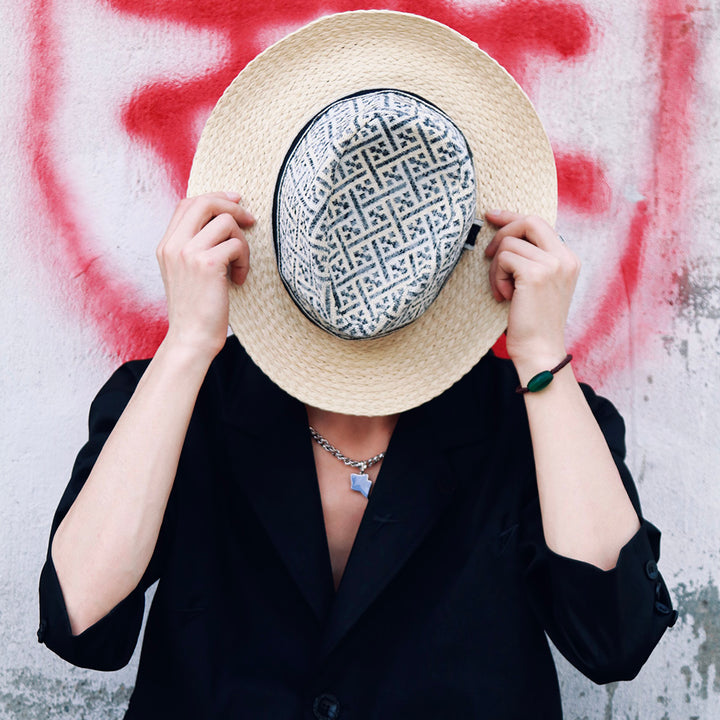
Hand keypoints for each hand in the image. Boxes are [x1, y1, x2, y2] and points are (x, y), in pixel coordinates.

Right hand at [156, 192, 253, 361]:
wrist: (191, 338)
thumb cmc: (195, 310)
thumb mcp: (185, 274)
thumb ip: (194, 248)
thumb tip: (221, 222)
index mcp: (166, 246)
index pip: (187, 204)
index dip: (214, 198)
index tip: (235, 203)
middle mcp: (173, 245)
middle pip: (205, 202)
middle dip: (232, 207)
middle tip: (250, 221)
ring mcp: (188, 253)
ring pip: (226, 223)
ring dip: (242, 242)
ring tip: (240, 265)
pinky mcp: (208, 264)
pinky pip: (236, 245)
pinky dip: (245, 261)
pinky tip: (239, 279)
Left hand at [484, 210, 579, 370]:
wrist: (539, 350)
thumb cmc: (532, 321)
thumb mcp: (539, 284)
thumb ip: (533, 259)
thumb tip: (505, 233)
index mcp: (568, 258)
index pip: (539, 222)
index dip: (513, 217)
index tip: (492, 216)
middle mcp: (565, 257)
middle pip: (529, 220)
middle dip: (502, 232)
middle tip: (488, 255)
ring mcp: (553, 264)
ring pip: (509, 243)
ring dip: (496, 268)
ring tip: (502, 291)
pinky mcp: (536, 274)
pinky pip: (504, 258)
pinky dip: (496, 276)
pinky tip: (503, 296)